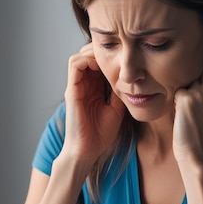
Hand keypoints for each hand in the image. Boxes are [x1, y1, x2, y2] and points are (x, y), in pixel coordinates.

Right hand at [63, 43, 125, 163]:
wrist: (87, 151)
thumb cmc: (100, 135)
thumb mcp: (116, 110)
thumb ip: (119, 94)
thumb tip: (130, 80)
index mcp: (93, 90)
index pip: (97, 65)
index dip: (108, 58)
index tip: (122, 59)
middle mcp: (83, 86)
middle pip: (86, 57)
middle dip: (100, 52)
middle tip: (116, 54)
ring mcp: (76, 87)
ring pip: (79, 57)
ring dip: (92, 53)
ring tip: (107, 58)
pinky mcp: (72, 91)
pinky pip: (74, 65)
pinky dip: (86, 60)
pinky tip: (100, 65)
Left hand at [173, 52, 202, 164]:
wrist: (196, 153)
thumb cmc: (199, 132)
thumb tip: (192, 75)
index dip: (202, 60)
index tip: (193, 63)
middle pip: (201, 61)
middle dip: (191, 66)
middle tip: (184, 81)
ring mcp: (200, 92)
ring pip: (185, 77)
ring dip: (182, 87)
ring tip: (184, 107)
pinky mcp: (186, 98)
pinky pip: (175, 91)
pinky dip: (175, 101)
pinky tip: (179, 114)